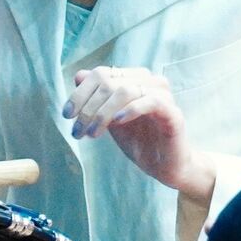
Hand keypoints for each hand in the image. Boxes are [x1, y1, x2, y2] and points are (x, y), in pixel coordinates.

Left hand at [65, 66, 216, 202]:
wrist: (164, 167)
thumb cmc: (139, 141)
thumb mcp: (109, 119)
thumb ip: (97, 98)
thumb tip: (78, 75)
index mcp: (135, 79)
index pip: (101, 74)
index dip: (80, 93)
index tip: (67, 115)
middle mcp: (150, 82)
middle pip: (110, 82)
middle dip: (88, 107)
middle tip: (78, 130)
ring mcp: (163, 96)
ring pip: (126, 91)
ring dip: (102, 113)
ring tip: (92, 133)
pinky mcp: (173, 113)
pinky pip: (151, 101)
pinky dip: (130, 110)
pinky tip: (117, 122)